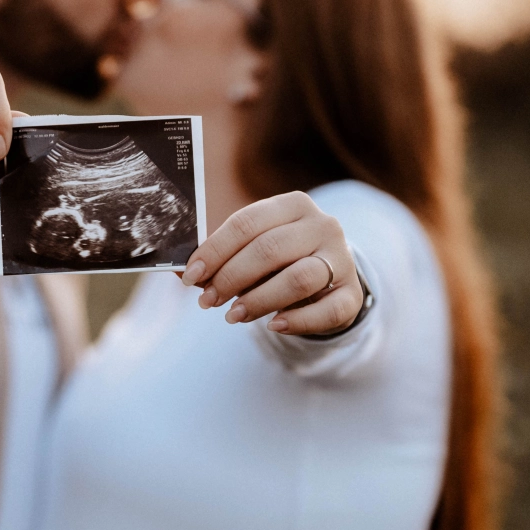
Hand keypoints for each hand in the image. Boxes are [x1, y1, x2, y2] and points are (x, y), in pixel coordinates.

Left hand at [182, 192, 363, 334]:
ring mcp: (342, 260)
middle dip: (231, 278)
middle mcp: (323, 226)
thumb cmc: (279, 261)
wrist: (329, 280)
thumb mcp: (250, 250)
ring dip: (259, 300)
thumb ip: (218, 257)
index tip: (191, 277)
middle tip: (207, 301)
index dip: (214, 251)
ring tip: (234, 315)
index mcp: (293, 205)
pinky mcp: (352, 295)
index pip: (246, 223)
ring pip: (298, 278)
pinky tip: (273, 324)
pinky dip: (297, 320)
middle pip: (269, 249)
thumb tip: (177, 269)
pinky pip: (326, 310)